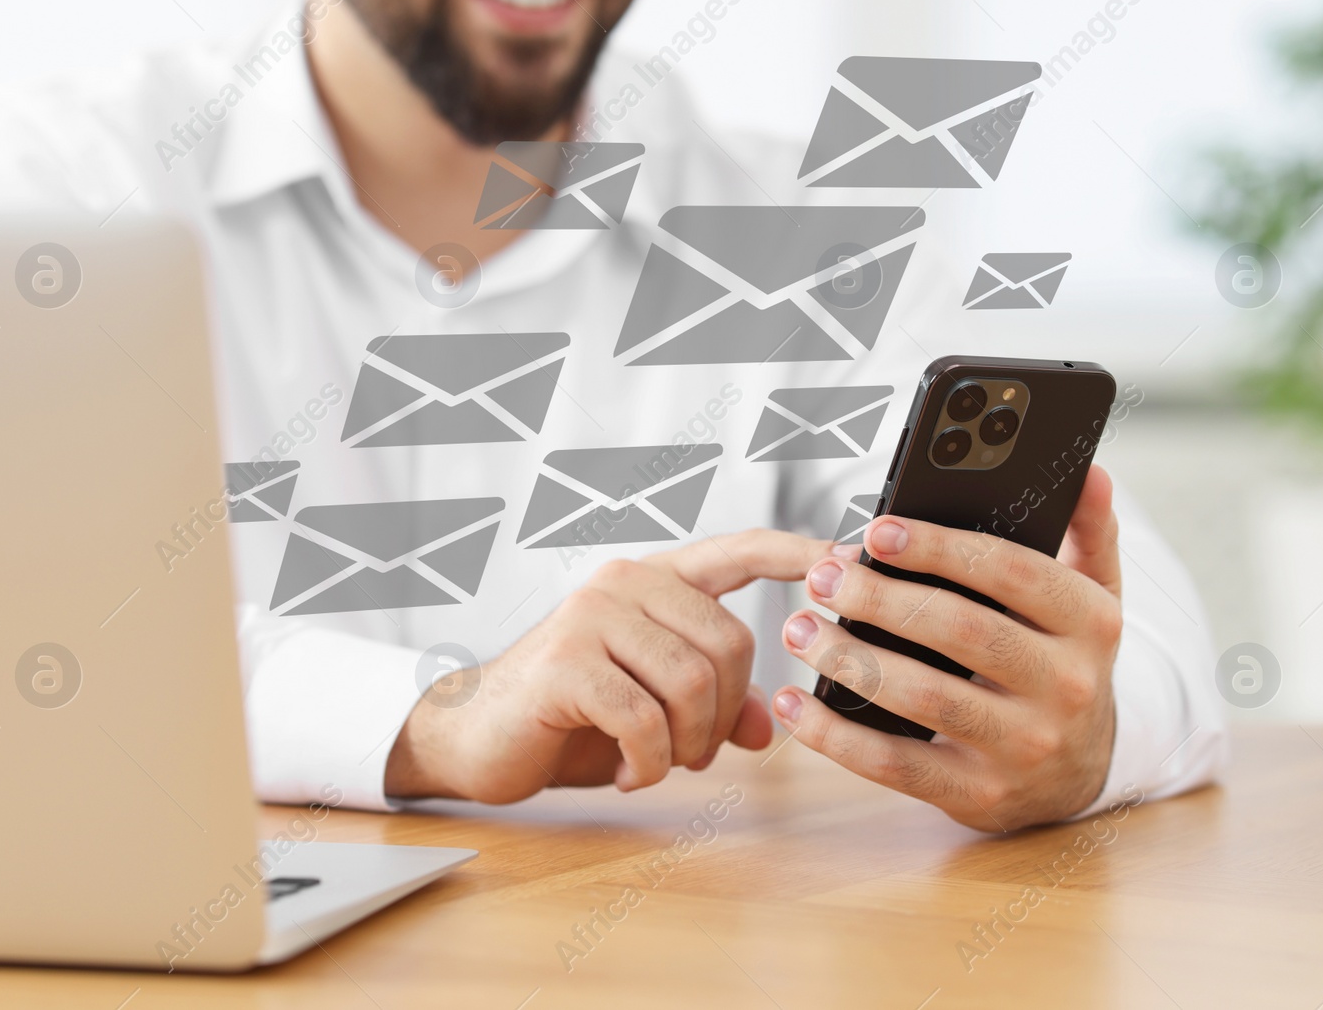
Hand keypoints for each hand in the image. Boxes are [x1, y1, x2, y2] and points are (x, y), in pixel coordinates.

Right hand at [386, 529, 832, 803]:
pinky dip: (651, 762)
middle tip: (693, 750)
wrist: (475, 736)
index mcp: (653, 581)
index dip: (797, 552)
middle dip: (725, 712)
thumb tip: (767, 725)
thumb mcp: (652, 707)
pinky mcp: (568, 662)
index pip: (738, 550)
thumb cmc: (568, 715)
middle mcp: (625, 583)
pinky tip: (629, 772)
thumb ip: (712, 703)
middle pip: (732, 643)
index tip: (847, 555)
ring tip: (661, 762)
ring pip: (694, 682)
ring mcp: (592, 615)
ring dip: (689, 742)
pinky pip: (646, 719)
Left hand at [771, 465, 1123, 830]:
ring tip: (800, 629)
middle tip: (822, 576)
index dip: (941, 548)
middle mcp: (1066, 687)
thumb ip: (1086, 531)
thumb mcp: (1093, 598)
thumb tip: (1088, 475)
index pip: (1012, 572)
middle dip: (882, 600)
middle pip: (962, 631)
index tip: (878, 530)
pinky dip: (838, 737)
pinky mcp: (979, 794)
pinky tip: (796, 705)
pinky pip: (898, 765)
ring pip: (925, 699)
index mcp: (1091, 623)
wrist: (1083, 772)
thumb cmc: (1064, 662)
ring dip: (851, 661)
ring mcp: (1023, 746)